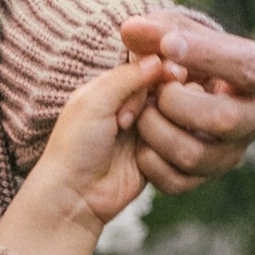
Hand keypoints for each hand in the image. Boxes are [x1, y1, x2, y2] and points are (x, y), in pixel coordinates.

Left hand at [0, 53, 164, 254]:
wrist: (75, 196)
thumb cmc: (75, 146)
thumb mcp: (94, 101)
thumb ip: (126, 77)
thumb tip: (160, 58)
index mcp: (113, 86)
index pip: (153, 66)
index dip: (161, 72)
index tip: (165, 79)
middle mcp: (133, 105)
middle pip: (169, 92)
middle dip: (152, 105)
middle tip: (124, 122)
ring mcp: (148, 130)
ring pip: (177, 118)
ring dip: (156, 129)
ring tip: (127, 139)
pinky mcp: (159, 155)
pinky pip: (179, 144)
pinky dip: (164, 148)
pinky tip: (141, 158)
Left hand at [121, 14, 254, 193]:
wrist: (154, 100)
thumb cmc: (164, 58)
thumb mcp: (157, 37)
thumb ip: (148, 33)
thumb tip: (133, 29)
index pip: (247, 68)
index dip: (206, 57)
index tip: (168, 46)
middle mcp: (253, 116)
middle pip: (224, 120)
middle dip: (176, 102)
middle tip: (156, 89)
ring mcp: (232, 151)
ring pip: (193, 155)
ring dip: (153, 130)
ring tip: (142, 112)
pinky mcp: (206, 177)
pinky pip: (175, 179)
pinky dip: (146, 158)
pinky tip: (140, 139)